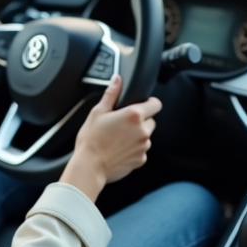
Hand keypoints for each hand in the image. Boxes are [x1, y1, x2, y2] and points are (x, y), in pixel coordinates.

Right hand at [59, 75, 161, 202]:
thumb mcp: (98, 112)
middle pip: (151, 121)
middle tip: (123, 124)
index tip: (143, 105)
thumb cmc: (92, 140)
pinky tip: (119, 150)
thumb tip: (117, 79)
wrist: (90, 167)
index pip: (156, 104)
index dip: (150, 103)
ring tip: (118, 138)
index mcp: (134, 115)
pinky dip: (134, 150)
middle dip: (140, 121)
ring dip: (137, 136)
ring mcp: (143, 147)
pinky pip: (141, 151)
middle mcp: (142, 131)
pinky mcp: (140, 160)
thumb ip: (111, 94)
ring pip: (146, 136)